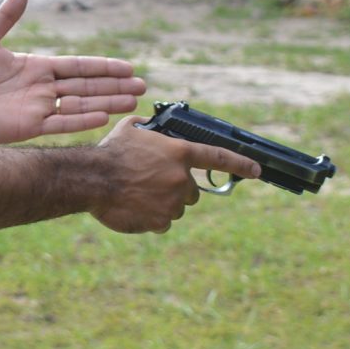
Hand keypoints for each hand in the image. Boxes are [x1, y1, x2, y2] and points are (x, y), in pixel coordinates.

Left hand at [0, 0, 145, 143]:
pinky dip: (81, 120)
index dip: (103, 67)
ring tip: (132, 102)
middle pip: (87, 86)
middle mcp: (44, 88)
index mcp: (38, 67)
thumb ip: (5, 18)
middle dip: (115, 86)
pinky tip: (103, 116)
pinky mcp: (29, 127)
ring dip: (107, 103)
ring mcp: (39, 108)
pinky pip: (61, 124)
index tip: (128, 67)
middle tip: (142, 86)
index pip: (79, 66)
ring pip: (81, 105)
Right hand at [87, 117, 261, 233]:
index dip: (240, 164)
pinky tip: (134, 207)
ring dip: (163, 203)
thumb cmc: (110, 152)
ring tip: (137, 194)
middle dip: (177, 188)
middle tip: (153, 183)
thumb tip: (150, 126)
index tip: (257, 170)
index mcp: (179, 153)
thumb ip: (149, 129)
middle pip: (192, 191)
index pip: (218, 158)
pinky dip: (151, 218)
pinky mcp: (160, 222)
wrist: (92, 180)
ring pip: (176, 207)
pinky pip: (162, 222)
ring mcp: (172, 203)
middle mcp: (181, 179)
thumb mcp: (131, 129)